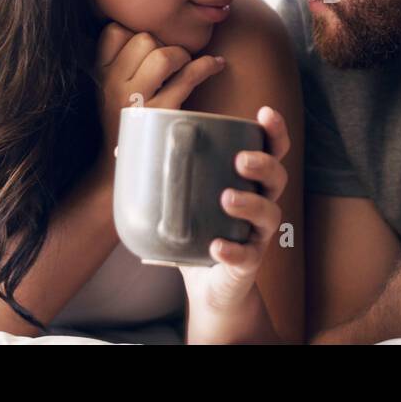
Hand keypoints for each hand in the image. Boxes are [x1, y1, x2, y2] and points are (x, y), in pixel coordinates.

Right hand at [93, 22, 226, 173]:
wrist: (123, 173)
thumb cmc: (125, 124)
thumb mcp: (109, 92)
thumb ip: (120, 63)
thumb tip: (151, 32)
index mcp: (99, 76)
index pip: (114, 31)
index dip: (136, 33)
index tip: (150, 46)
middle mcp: (113, 86)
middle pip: (143, 38)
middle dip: (164, 43)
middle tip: (172, 60)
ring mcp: (136, 101)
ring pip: (164, 55)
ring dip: (182, 56)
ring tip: (186, 66)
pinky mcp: (161, 115)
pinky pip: (188, 78)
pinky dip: (207, 67)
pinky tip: (217, 64)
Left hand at [179, 106, 289, 319]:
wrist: (209, 288)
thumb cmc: (199, 234)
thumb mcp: (183, 202)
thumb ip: (160, 176)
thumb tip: (122, 150)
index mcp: (250, 182)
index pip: (272, 151)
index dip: (275, 131)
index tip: (265, 113)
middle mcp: (261, 204)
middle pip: (278, 177)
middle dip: (264, 164)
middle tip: (241, 160)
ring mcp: (257, 235)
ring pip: (269, 214)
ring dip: (251, 204)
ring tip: (227, 198)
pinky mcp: (248, 264)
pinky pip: (246, 256)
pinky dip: (233, 250)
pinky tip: (217, 247)